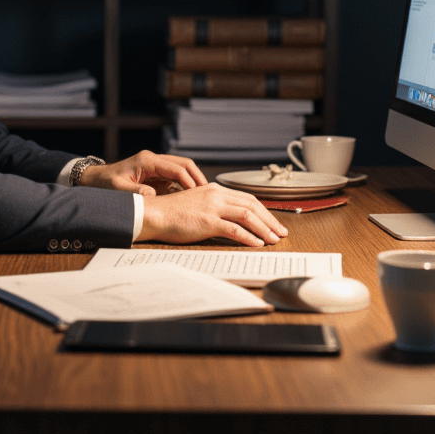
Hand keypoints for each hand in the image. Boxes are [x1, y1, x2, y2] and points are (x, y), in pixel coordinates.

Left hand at [78, 149, 205, 195]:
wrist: (95, 179)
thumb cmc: (105, 184)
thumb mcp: (118, 189)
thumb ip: (135, 192)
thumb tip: (152, 196)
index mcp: (147, 161)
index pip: (175, 168)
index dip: (189, 180)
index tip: (198, 194)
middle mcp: (153, 160)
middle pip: (183, 164)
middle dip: (197, 177)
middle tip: (208, 193)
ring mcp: (155, 166)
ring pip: (181, 168)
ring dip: (193, 180)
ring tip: (203, 196)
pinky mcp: (155, 173)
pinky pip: (174, 176)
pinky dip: (185, 184)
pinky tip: (191, 197)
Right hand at [136, 182, 287, 247]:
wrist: (154, 214)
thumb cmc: (172, 213)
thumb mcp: (196, 204)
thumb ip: (213, 208)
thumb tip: (230, 220)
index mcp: (214, 189)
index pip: (247, 198)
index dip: (264, 210)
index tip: (273, 222)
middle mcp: (216, 194)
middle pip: (252, 205)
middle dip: (270, 219)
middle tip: (281, 232)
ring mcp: (212, 207)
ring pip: (247, 215)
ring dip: (264, 228)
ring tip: (274, 239)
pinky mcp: (207, 221)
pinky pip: (234, 229)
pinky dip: (249, 237)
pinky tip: (257, 244)